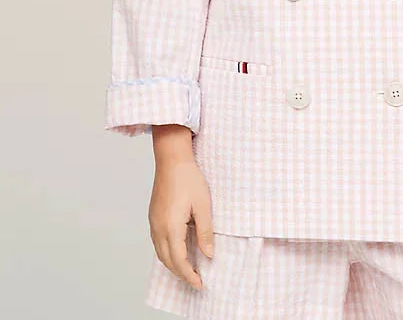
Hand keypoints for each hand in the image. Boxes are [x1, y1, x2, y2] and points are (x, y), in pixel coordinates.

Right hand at [148, 157, 214, 289]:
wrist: (172, 159)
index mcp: (171, 227)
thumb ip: (205, 232)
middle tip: (195, 280)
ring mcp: (153, 222)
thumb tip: (208, 254)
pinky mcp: (153, 216)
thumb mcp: (203, 205)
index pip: (179, 261)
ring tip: (188, 269)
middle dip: (181, 274)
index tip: (199, 284)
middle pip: (167, 261)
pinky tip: (176, 251)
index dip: (189, 275)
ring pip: (160, 253)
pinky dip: (167, 253)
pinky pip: (157, 243)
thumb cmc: (188, 178)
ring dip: (173, 264)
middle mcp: (158, 228)